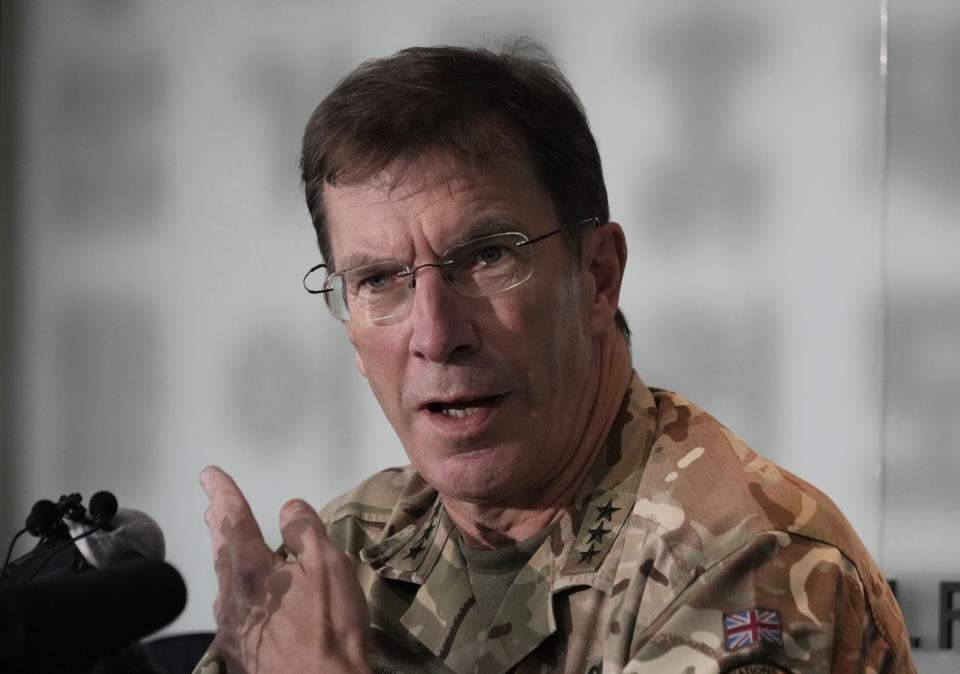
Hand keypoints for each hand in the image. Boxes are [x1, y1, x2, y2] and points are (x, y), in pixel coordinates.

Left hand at [200, 466, 370, 673]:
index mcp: (253, 570)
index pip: (234, 520)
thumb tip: (288, 508)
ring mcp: (234, 629)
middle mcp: (234, 598)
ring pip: (223, 582)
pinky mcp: (241, 654)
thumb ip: (305, 531)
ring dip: (222, 557)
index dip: (223, 494)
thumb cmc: (330, 630)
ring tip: (223, 544)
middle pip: (221, 550)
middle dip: (217, 524)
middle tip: (210, 506)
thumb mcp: (329, 566)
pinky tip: (237, 599)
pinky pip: (230, 614)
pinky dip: (232, 593)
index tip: (210, 475)